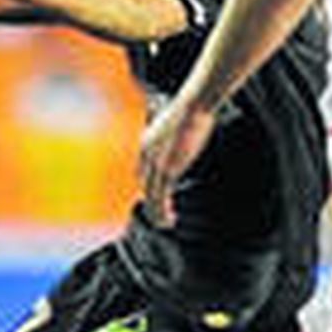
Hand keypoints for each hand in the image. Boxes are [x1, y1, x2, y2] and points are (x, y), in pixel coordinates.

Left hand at [139, 94, 216, 227]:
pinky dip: (162, 212)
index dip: (143, 187)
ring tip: (164, 223)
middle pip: (141, 187)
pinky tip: (169, 220)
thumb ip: (172, 136)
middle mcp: (144, 155)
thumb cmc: (190, 111)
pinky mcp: (167, 171)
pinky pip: (160, 199)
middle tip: (157, 214)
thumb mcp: (174, 125)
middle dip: (149, 202)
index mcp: (144, 144)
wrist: (192, 107)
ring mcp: (154, 164)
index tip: (148, 198)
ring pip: (150, 197)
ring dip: (156, 213)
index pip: (138, 172)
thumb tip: (181, 136)